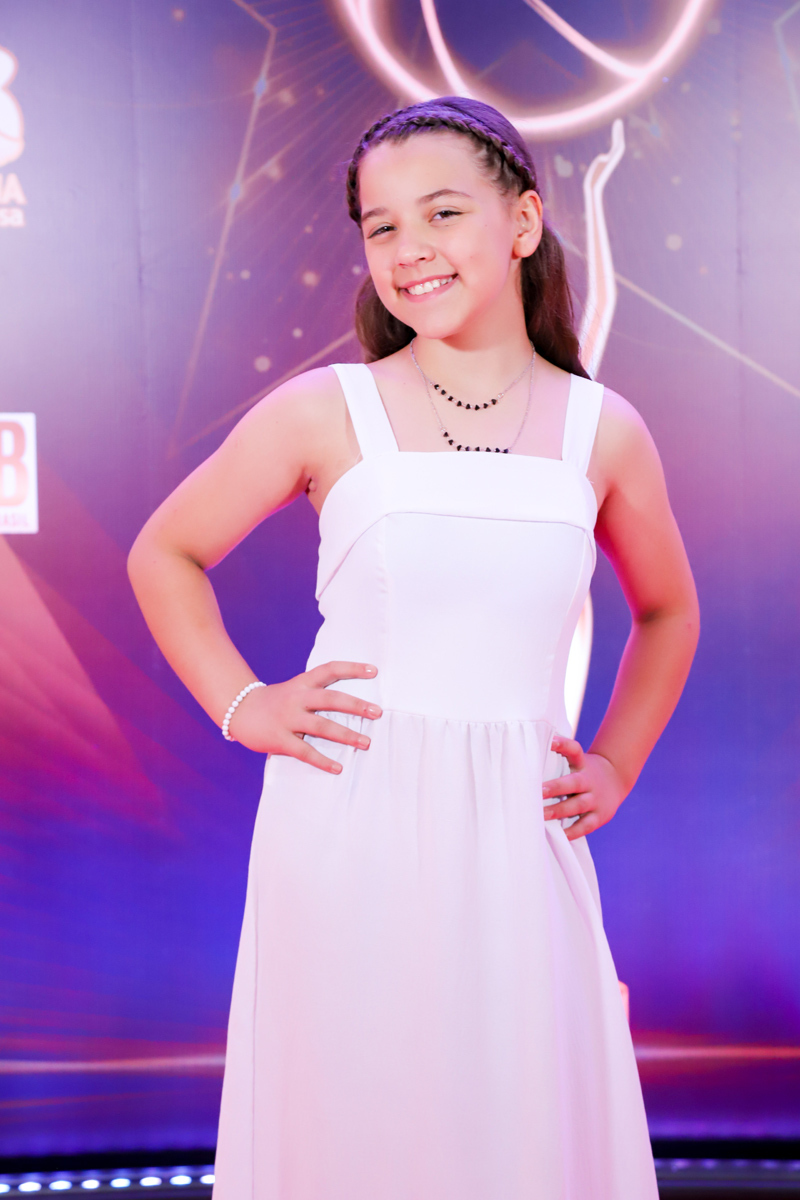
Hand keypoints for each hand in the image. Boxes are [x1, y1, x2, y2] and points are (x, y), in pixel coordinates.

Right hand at [226, 661, 381, 772]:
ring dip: (346, 735)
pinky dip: (322, 761)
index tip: (374, 671)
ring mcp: (288, 718)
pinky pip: (305, 751)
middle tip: (377, 712)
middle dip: (356, 705)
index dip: (352, 669)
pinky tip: (338, 768)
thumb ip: (317, 694)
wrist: (238, 710)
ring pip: (322, 726)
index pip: (330, 670)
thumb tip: (352, 704)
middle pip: (331, 699)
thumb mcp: (295, 690)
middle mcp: (297, 698)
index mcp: (302, 683)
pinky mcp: (280, 739)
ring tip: (365, 743)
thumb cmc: (275, 702)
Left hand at [542, 736, 625, 840]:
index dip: (562, 744)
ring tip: (542, 815)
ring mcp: (595, 798)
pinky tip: (560, 834)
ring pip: (578, 805)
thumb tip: (523, 758)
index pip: (574, 750)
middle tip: (537, 792)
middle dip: (555, 788)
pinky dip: (573, 831)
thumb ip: (556, 760)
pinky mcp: (600, 816)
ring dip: (559, 810)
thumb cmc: (583, 771)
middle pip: (573, 782)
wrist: (616, 780)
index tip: (550, 740)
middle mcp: (588, 780)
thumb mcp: (575, 761)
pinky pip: (586, 825)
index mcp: (581, 763)